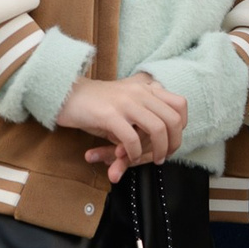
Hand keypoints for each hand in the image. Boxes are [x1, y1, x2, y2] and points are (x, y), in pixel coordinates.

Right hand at [60, 75, 187, 182]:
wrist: (66, 94)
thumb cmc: (97, 103)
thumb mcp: (125, 103)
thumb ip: (143, 115)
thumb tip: (160, 139)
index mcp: (146, 88)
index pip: (180, 104)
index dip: (182, 126)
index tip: (173, 140)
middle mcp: (140, 92)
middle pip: (173, 119)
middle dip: (174, 142)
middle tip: (165, 155)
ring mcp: (125, 102)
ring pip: (157, 128)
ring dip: (158, 150)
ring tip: (153, 159)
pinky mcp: (109, 115)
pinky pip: (131, 138)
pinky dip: (134, 153)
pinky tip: (128, 156)